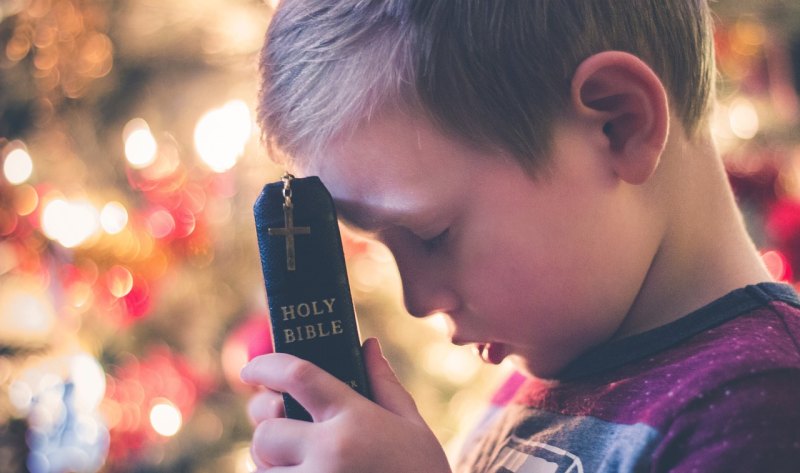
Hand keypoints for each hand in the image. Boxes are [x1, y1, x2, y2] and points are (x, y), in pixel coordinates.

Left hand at [241, 338, 451, 472]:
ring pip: (262, 469)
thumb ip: (385, 385)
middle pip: (267, 431)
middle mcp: (329, 453)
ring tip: (302, 463)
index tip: (250, 371)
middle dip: (270, 429)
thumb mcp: (413, 428)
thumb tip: (367, 345)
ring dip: (273, 464)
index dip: (267, 366)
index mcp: (355, 420)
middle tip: (284, 430)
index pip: (298, 376)